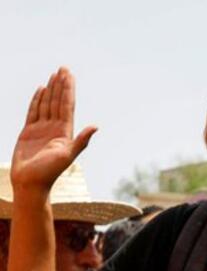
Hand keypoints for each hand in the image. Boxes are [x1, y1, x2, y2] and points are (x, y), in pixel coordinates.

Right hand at [11, 67, 96, 194]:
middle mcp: (54, 128)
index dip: (68, 89)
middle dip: (61, 85)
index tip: (69, 74)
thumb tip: (96, 126)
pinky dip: (37, 100)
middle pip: (58, 102)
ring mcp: (41, 129)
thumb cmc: (49, 173)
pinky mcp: (28, 132)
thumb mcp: (68, 156)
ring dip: (51, 90)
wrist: (30, 184)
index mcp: (65, 132)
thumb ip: (81, 141)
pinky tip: (41, 90)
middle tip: (63, 68)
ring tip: (54, 75)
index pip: (67, 105)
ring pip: (46, 104)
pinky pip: (33, 111)